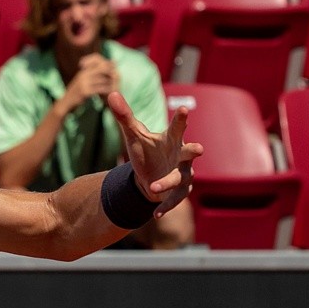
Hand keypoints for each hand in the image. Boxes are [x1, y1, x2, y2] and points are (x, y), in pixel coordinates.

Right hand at [60, 54, 117, 112]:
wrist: (65, 103)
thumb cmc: (75, 93)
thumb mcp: (81, 81)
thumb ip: (89, 75)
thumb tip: (99, 70)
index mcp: (83, 72)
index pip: (97, 62)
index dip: (107, 66)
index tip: (114, 71)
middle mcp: (83, 75)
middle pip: (102, 69)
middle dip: (111, 74)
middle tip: (117, 79)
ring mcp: (83, 83)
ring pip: (103, 80)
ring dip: (110, 84)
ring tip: (114, 87)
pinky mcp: (85, 92)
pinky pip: (100, 89)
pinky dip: (106, 91)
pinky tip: (109, 94)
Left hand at [108, 91, 203, 217]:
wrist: (148, 175)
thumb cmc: (146, 151)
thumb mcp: (133, 135)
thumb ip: (124, 116)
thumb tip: (111, 93)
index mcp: (172, 139)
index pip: (177, 127)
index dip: (181, 119)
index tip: (183, 109)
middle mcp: (181, 156)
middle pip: (189, 152)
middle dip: (193, 150)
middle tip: (198, 148)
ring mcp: (182, 174)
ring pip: (180, 178)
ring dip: (168, 182)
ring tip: (154, 186)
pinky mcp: (178, 192)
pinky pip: (175, 199)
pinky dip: (165, 206)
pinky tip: (155, 214)